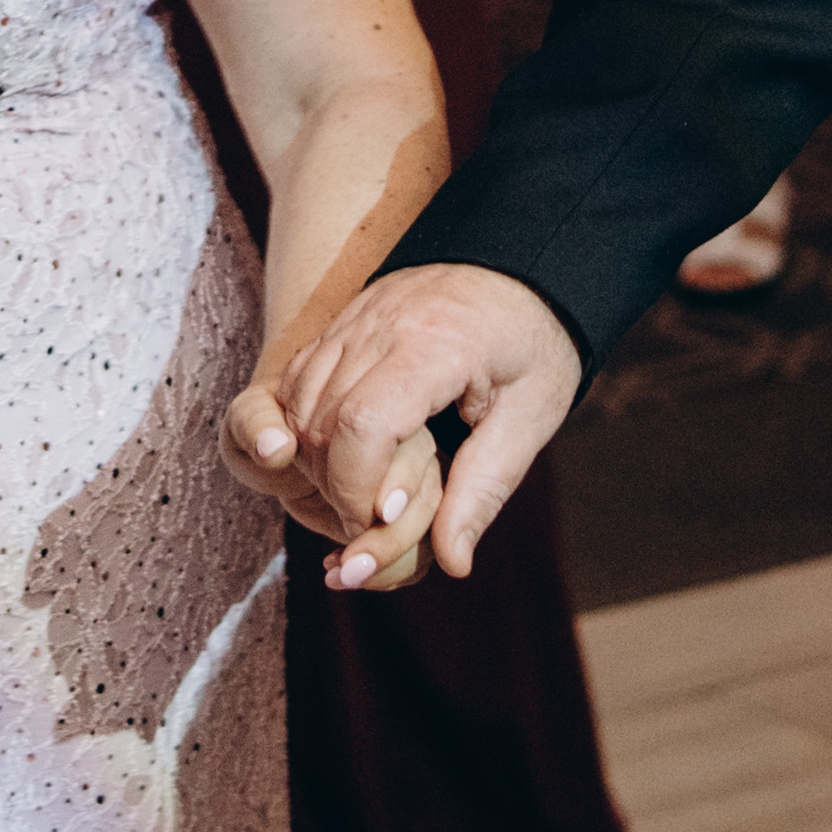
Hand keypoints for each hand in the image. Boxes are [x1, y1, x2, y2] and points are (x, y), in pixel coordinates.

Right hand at [257, 263, 583, 590]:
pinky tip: (345, 454)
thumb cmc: (533, 346)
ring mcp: (354, 318)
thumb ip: (485, 490)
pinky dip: (307, 427)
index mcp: (437, 344)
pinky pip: (298, 380)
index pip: (363, 423)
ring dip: (315, 459)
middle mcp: (381, 323)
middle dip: (334, 484)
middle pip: (320, 419)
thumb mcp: (530, 419)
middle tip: (372, 520)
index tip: (383, 519)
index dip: (358, 485)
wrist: (521, 268)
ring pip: (298, 401)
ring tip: (362, 489)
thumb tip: (451, 562)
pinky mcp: (340, 321)